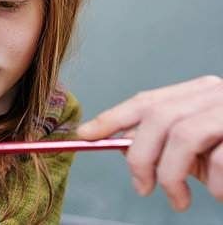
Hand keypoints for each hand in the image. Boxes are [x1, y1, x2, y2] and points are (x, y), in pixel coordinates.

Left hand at [77, 75, 222, 210]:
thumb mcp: (200, 148)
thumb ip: (165, 144)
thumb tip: (124, 147)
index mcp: (199, 92)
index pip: (146, 101)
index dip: (111, 118)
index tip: (84, 135)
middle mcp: (214, 94)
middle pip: (157, 117)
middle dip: (140, 156)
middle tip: (141, 188)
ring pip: (182, 137)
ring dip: (171, 176)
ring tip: (179, 201)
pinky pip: (217, 161)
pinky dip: (212, 185)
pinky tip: (218, 194)